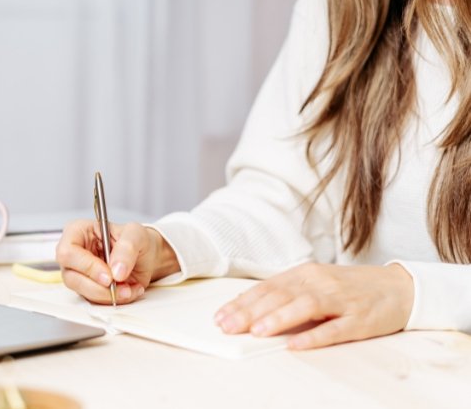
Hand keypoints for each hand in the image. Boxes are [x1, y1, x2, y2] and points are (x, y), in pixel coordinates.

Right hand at [56, 220, 179, 304]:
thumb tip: (116, 270)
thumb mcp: (136, 234)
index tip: (109, 275)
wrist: (146, 256)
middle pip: (71, 277)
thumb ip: (127, 248)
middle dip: (98, 286)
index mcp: (77, 232)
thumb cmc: (136, 239)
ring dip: (108, 295)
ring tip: (129, 288)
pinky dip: (114, 299)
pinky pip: (95, 301)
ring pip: (83, 292)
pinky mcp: (88, 289)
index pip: (68, 252)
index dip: (87, 266)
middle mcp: (74, 254)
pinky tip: (129, 291)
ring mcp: (79, 274)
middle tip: (119, 285)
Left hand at [213, 262, 413, 348]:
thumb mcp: (314, 284)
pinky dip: (315, 337)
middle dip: (251, 311)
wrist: (399, 287)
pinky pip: (335, 329)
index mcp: (305, 274)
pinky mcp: (360, 319)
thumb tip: (249, 309)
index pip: (267, 287)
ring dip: (279, 318)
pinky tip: (296, 345)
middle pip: (281, 296)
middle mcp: (320, 282)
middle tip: (228, 326)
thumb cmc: (348, 288)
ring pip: (305, 307)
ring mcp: (341, 300)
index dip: (243, 302)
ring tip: (257, 331)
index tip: (220, 316)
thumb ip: (286, 295)